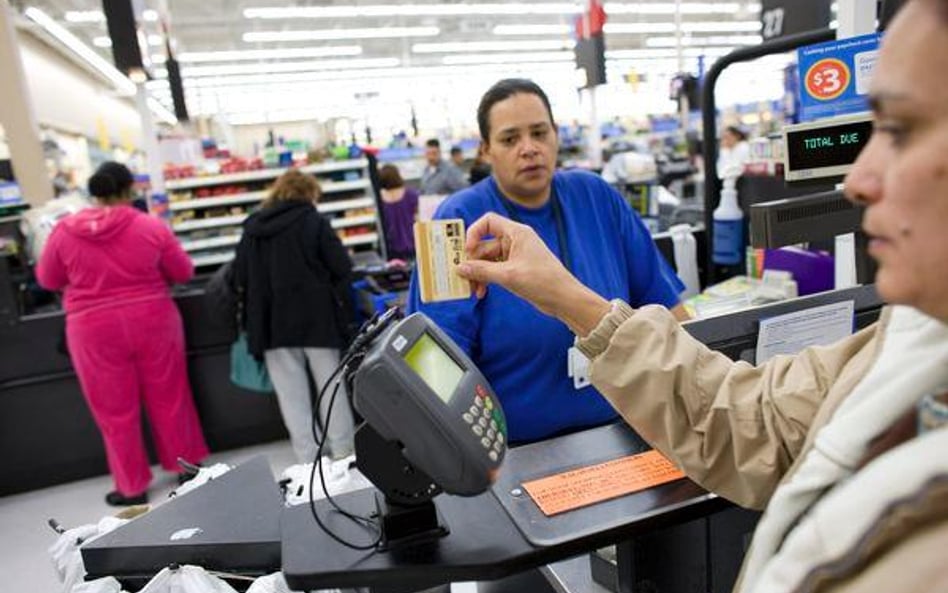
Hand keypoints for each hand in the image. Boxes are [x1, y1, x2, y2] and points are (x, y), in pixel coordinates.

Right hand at [457, 213, 610, 334]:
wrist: (564, 298)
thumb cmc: (544, 281)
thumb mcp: (509, 275)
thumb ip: (482, 271)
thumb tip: (460, 268)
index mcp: (517, 233)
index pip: (488, 221)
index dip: (474, 232)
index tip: (467, 250)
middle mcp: (515, 241)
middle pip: (484, 244)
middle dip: (473, 261)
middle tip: (463, 276)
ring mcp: (515, 256)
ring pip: (488, 260)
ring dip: (478, 274)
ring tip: (473, 290)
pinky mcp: (516, 269)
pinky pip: (494, 270)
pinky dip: (486, 279)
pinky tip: (482, 292)